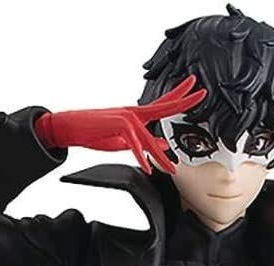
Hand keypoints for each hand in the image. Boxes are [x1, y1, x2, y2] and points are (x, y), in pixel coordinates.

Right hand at [34, 75, 206, 174]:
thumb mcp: (121, 140)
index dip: (179, 94)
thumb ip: (140, 143)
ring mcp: (126, 118)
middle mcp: (134, 112)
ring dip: (162, 155)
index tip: (195, 87)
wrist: (72, 126)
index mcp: (136, 114)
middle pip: (164, 106)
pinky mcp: (117, 126)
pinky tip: (148, 167)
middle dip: (184, 100)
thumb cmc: (94, 131)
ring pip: (150, 136)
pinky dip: (141, 156)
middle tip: (201, 93)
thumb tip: (158, 147)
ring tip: (172, 168)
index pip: (162, 103)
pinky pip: (133, 144)